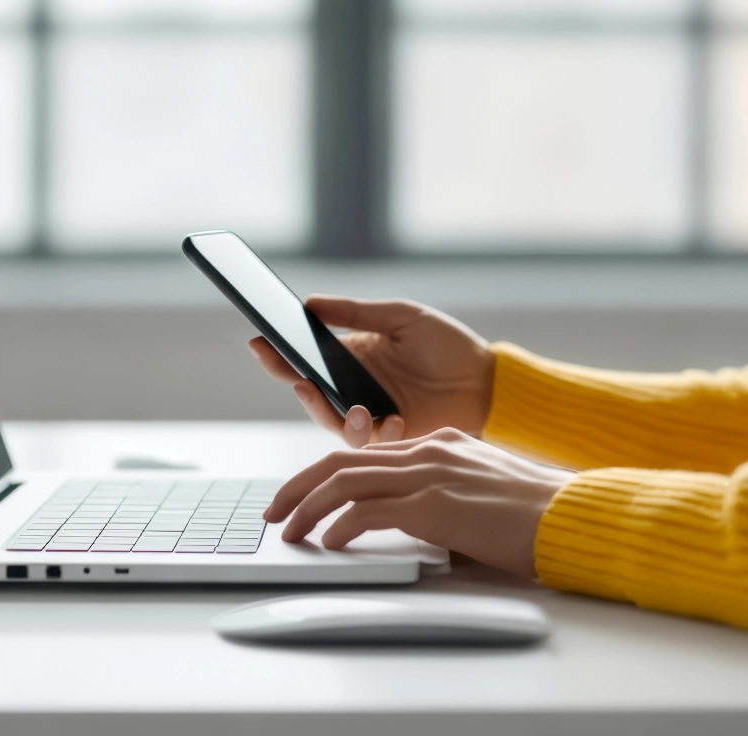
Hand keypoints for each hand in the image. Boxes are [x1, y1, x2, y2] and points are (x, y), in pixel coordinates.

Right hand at [249, 296, 493, 447]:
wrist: (487, 382)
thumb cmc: (447, 345)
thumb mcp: (401, 317)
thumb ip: (356, 313)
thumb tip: (310, 303)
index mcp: (351, 357)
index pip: (304, 358)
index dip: (278, 354)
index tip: (260, 343)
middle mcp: (354, 389)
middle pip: (311, 396)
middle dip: (300, 389)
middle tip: (300, 380)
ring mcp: (371, 416)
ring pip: (334, 425)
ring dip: (337, 418)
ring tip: (359, 410)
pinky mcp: (391, 439)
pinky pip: (370, 444)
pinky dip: (378, 434)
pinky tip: (396, 420)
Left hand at [263, 428, 568, 577]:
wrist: (571, 518)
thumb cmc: (535, 514)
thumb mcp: (478, 491)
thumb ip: (439, 496)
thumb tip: (406, 524)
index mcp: (438, 444)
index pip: (363, 453)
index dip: (324, 474)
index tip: (302, 495)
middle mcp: (427, 451)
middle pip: (340, 460)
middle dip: (298, 486)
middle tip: (275, 511)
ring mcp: (428, 475)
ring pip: (343, 481)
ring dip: (307, 507)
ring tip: (289, 531)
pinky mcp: (433, 505)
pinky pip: (367, 511)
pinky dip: (339, 527)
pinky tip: (329, 543)